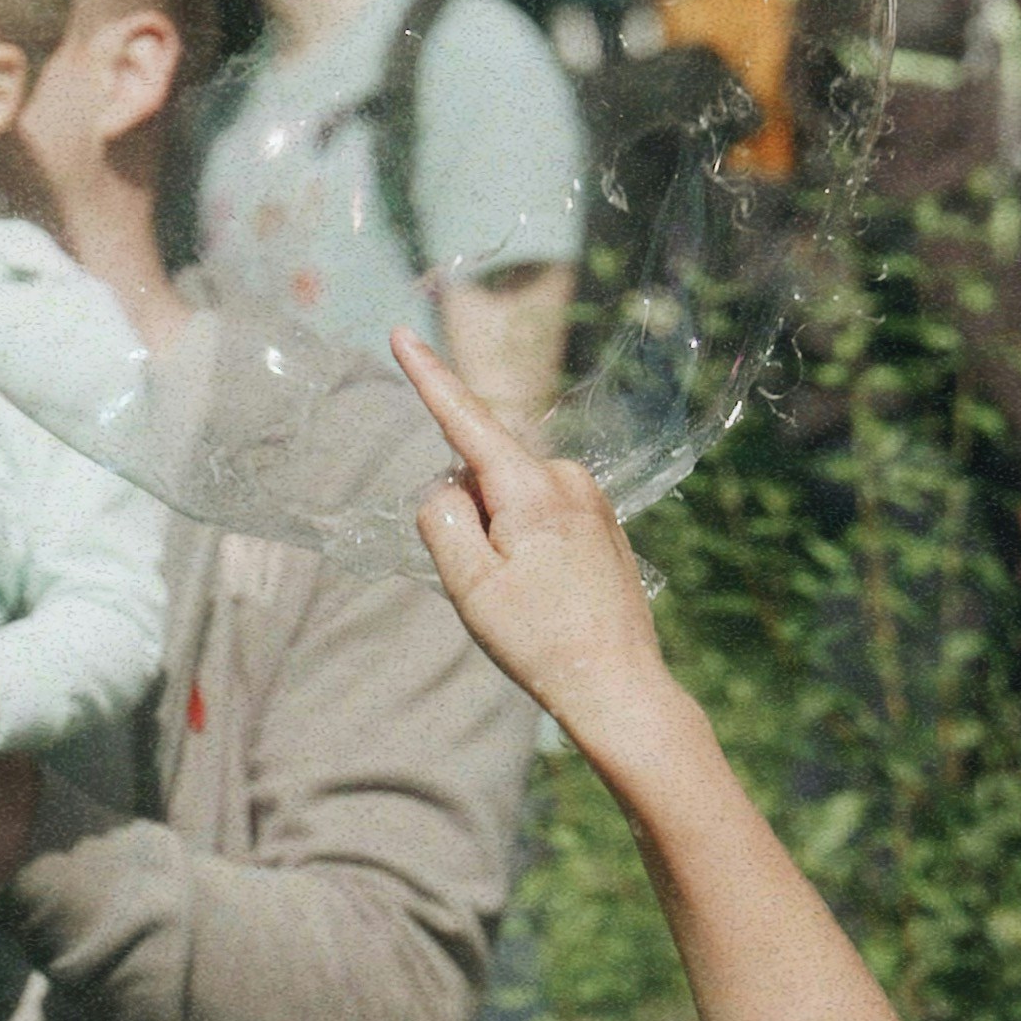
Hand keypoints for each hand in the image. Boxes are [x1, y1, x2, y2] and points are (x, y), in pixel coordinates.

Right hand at [394, 328, 676, 753]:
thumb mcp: (469, 584)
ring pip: (513, 498)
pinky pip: (543, 515)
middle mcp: (566, 478)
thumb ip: (443, 518)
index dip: (428, 376)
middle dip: (473, 518)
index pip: (464, 419)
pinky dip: (528, 545)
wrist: (620, 687)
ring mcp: (591, 498)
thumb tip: (448, 485)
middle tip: (497, 588)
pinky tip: (548, 596)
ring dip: (502, 537)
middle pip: (485, 474)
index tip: (401, 333)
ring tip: (528, 599)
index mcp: (531, 486)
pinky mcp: (604, 522)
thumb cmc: (540, 640)